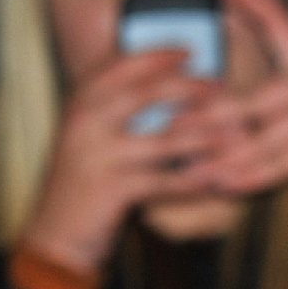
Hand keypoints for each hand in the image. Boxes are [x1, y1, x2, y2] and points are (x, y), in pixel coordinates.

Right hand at [13, 48, 226, 277]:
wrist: (53, 238)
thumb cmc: (81, 187)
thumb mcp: (88, 140)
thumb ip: (116, 114)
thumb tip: (167, 90)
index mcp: (80, 104)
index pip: (120, 64)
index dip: (157, 54)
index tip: (189, 50)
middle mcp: (85, 123)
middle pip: (145, 92)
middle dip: (189, 86)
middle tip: (220, 85)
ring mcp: (98, 156)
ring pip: (164, 139)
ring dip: (204, 136)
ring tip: (233, 134)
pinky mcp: (112, 190)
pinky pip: (164, 183)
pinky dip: (194, 183)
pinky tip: (216, 181)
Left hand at [173, 0, 287, 204]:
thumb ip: (251, 125)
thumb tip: (196, 122)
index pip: (277, 23)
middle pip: (252, 97)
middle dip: (209, 119)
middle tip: (169, 128)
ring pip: (261, 132)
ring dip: (225, 158)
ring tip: (193, 173)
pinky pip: (280, 158)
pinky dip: (251, 175)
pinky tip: (225, 186)